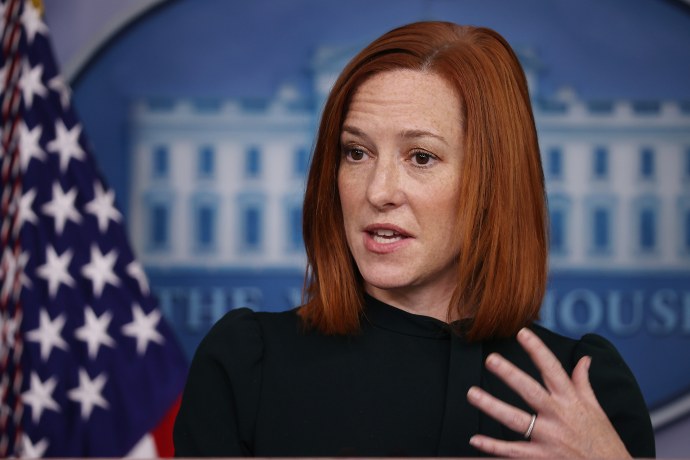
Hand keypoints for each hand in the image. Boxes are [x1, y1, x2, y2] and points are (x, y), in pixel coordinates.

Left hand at [466, 327, 630, 457]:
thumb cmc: (604, 441)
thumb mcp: (596, 409)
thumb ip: (583, 383)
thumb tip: (584, 359)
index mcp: (571, 401)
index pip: (552, 369)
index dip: (537, 350)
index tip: (522, 333)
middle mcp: (559, 416)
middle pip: (531, 391)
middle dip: (510, 375)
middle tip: (491, 359)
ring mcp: (550, 438)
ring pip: (517, 420)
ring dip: (493, 407)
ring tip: (472, 394)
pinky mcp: (542, 458)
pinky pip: (514, 452)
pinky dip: (494, 447)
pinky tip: (475, 440)